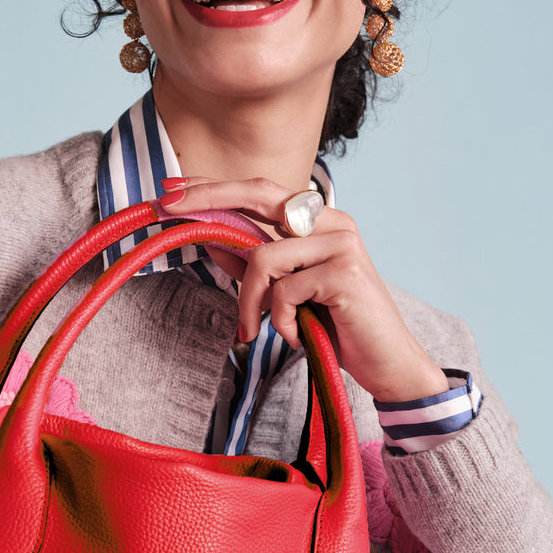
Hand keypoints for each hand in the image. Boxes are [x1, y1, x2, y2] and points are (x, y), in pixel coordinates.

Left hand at [159, 177, 448, 402]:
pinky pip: (283, 292)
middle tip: (166, 207)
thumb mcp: (285, 294)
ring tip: (256, 331)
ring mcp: (341, 243)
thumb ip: (252, 266)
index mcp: (318, 221)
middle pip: (258, 194)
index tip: (170, 190)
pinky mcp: (344, 272)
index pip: (259, 190)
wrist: (386, 365)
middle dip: (207, 199)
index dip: (214, 187)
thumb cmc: (336, 330)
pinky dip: (281, 322)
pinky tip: (299, 337)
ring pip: (262, 258)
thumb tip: (209, 239)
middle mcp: (332, 222)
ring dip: (250, 303)